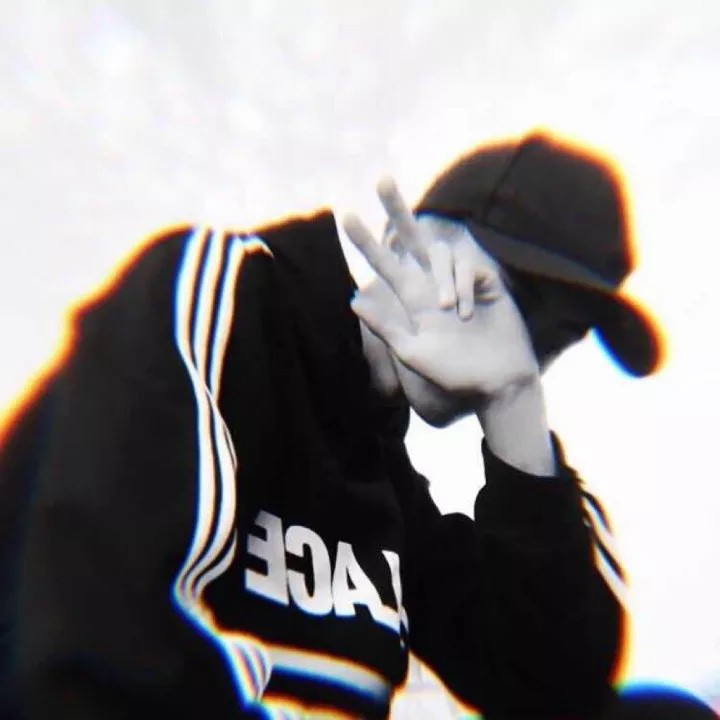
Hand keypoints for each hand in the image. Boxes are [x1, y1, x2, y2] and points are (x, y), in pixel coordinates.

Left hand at [343, 181, 539, 401]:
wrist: (498, 384)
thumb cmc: (455, 374)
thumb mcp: (413, 353)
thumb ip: (386, 327)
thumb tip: (353, 298)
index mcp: (414, 301)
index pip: (386, 265)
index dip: (367, 242)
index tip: (347, 216)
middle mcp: (435, 286)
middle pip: (412, 238)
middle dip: (396, 209)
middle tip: (381, 179)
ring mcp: (461, 282)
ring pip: (440, 253)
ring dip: (442, 279)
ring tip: (450, 312)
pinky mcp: (486, 281)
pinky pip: (468, 267)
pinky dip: (464, 288)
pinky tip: (468, 313)